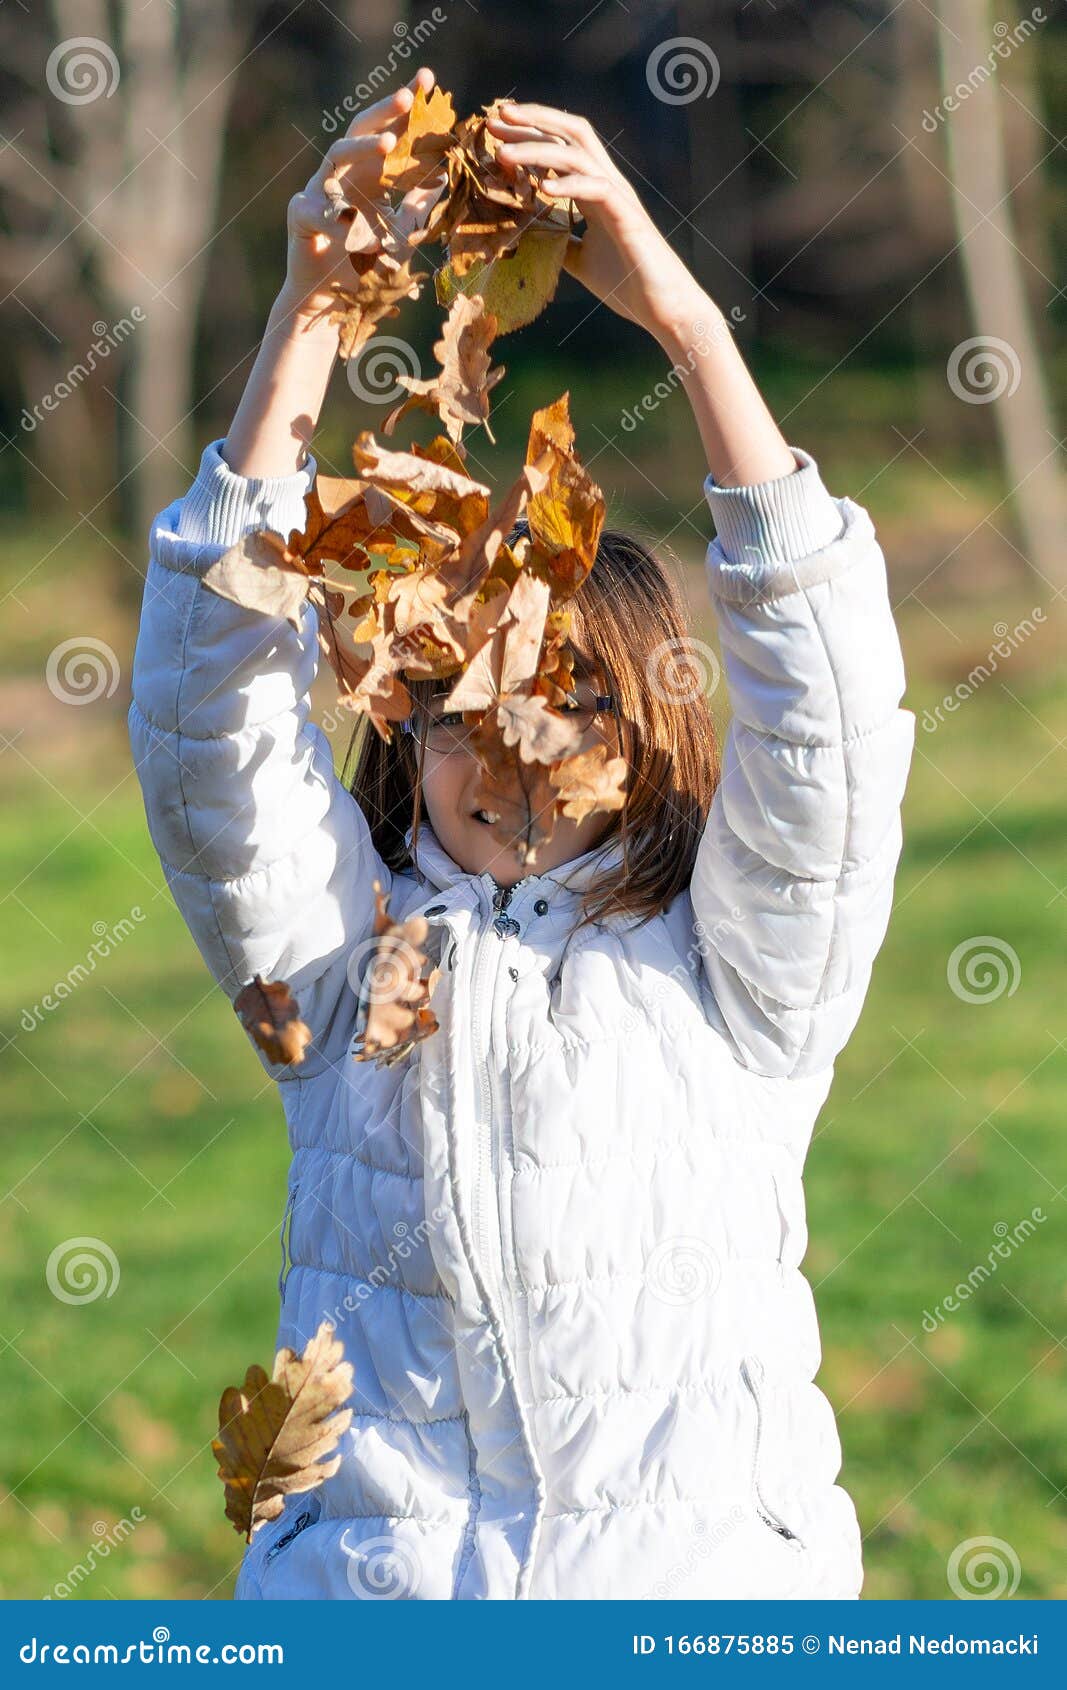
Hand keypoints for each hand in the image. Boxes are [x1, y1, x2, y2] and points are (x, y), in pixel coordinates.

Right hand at [277, 66, 444, 325]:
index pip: (389, 132)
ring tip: (389, 144)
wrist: (330, 302)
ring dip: (363, 147)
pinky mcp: (300, 216)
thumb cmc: (364, 266)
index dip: (406, 108)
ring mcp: (319, 192)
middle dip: (384, 111)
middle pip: (362, 129)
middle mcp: (343, 175)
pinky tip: (353, 229)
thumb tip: (445, 173)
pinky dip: (335, 219)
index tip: (428, 81)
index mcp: (369, 175)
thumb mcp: (401, 233)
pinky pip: (317, 211)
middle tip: (408, 96)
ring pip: (337, 155)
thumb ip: (418, 204)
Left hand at [486, 100, 711, 346]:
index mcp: (596, 190)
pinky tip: (543, 187)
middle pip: (571, 133)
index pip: (562, 146)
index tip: (497, 129)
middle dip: (532, 121)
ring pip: (577, 155)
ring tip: (504, 154)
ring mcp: (619, 197)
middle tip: (496, 116)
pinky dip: (569, 183)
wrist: (663, 308)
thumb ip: (560, 242)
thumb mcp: (582, 262)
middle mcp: (608, 183)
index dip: (531, 132)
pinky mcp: (627, 216)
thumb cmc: (628, 285)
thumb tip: (531, 237)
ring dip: (537, 150)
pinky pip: (596, 188)